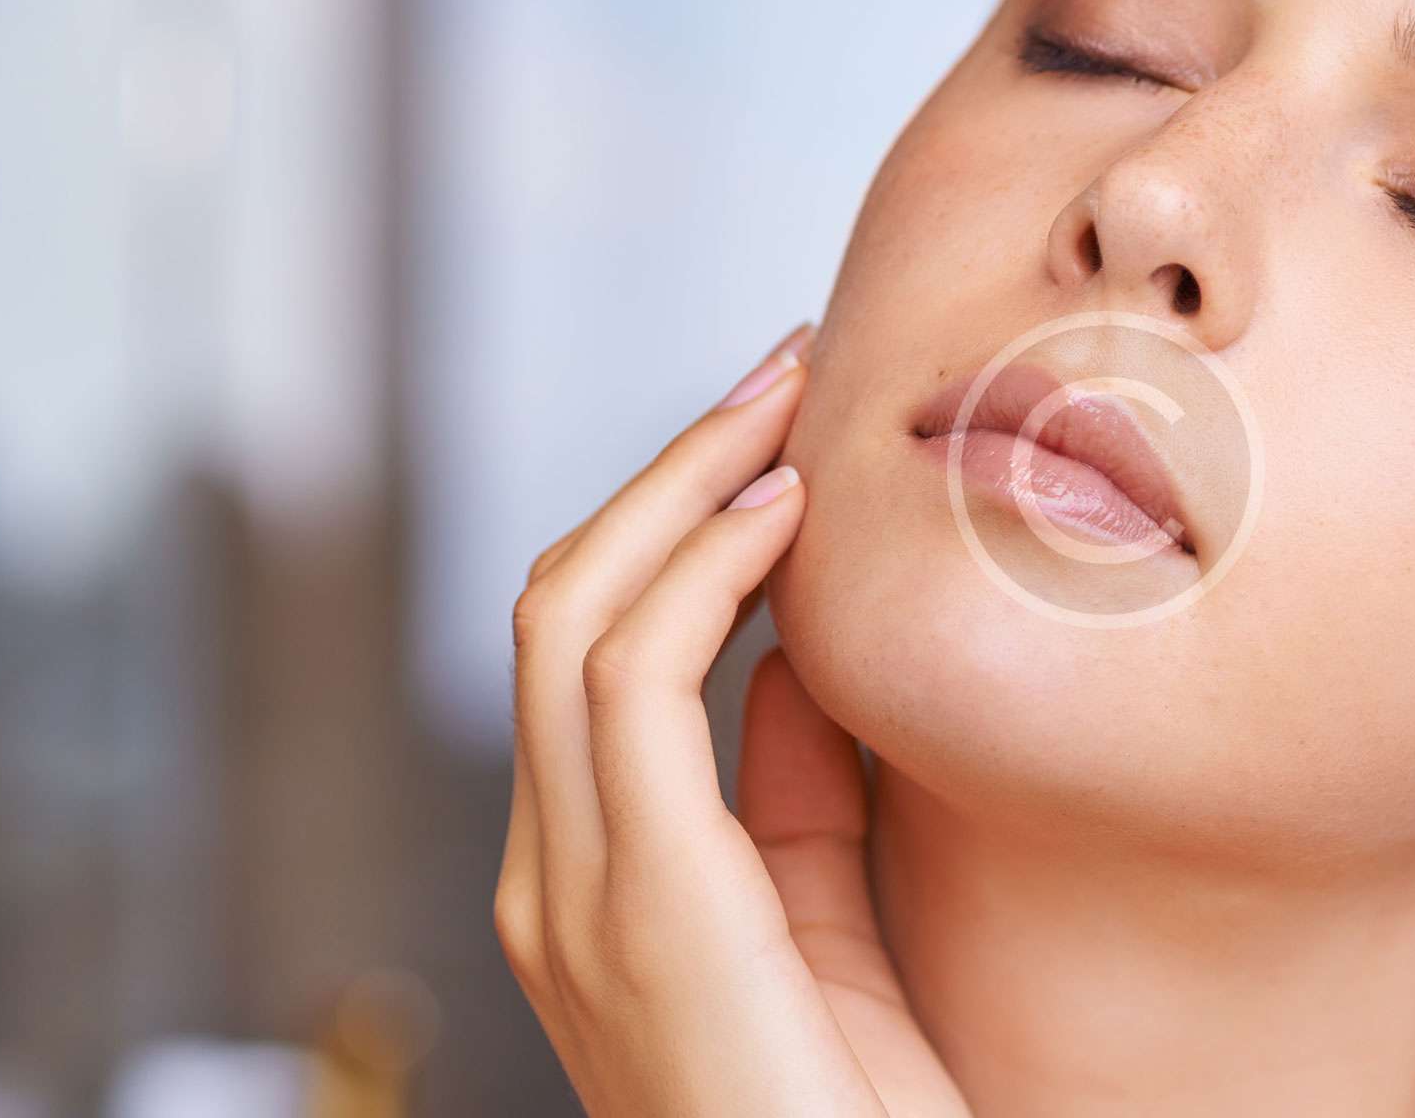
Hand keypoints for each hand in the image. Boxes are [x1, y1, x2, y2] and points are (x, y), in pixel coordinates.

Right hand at [494, 324, 968, 1116]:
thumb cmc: (860, 1113)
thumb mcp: (826, 930)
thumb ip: (793, 801)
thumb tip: (799, 664)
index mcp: (593, 881)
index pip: (595, 654)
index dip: (675, 524)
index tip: (780, 435)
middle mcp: (554, 879)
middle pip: (563, 611)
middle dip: (671, 471)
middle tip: (784, 370)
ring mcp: (575, 897)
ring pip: (575, 621)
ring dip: (681, 487)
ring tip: (785, 400)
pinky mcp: (640, 914)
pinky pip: (633, 692)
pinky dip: (695, 578)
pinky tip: (782, 515)